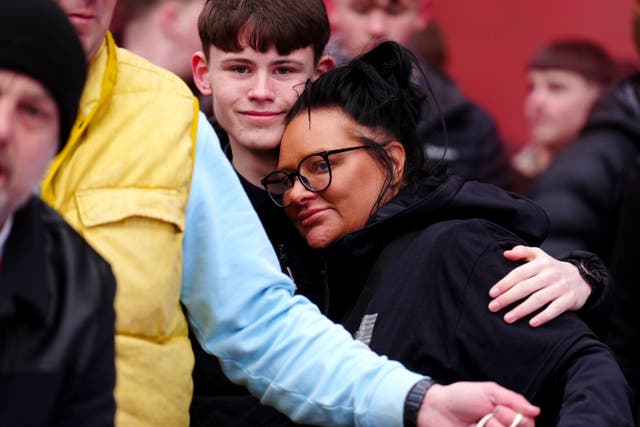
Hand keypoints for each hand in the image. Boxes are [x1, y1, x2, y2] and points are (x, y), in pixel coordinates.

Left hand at [417, 382, 538, 426]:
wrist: (435, 409)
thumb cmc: (461, 397)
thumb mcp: (488, 391)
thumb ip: (513, 399)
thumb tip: (536, 410)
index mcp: (507, 416)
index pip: (528, 424)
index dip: (518, 419)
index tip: (498, 409)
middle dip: (507, 424)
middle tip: (489, 416)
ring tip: (479, 425)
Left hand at [488, 246, 590, 326]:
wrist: (582, 277)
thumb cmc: (552, 268)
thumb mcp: (539, 255)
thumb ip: (522, 252)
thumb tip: (506, 254)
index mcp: (540, 264)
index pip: (519, 273)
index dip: (504, 283)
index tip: (492, 293)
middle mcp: (550, 275)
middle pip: (526, 287)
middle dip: (508, 298)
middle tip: (493, 307)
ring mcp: (560, 287)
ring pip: (538, 299)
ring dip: (521, 310)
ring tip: (507, 318)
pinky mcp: (569, 299)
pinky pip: (555, 309)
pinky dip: (544, 316)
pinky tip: (531, 324)